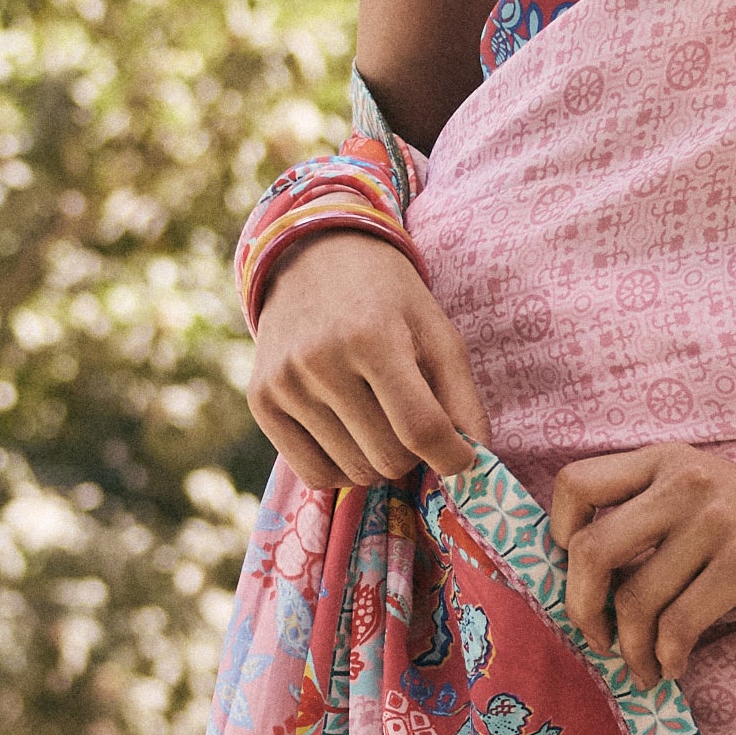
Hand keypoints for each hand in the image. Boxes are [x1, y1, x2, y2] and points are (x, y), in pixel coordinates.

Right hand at [248, 231, 487, 496]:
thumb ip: (462, 398)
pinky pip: (314, 475)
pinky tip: (349, 436)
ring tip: (379, 421)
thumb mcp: (438, 332)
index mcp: (373, 336)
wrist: (314, 258)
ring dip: (378, 461)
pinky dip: (342, 469)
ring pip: (354, 472)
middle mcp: (321, 360)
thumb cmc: (389, 299)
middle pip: (388, 457)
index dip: (452, 457)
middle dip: (413, 454)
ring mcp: (285, 383)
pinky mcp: (261, 401)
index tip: (462, 458)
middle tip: (412, 424)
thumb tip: (473, 463)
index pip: (420, 427)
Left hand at [545, 442, 735, 689]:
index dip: (558, 536)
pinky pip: (679, 623)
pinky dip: (668, 656)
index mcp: (668, 462)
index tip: (578, 577)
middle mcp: (686, 481)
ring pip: (635, 599)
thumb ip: (655, 523)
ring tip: (645, 667)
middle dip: (581, 608)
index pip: (575, 483)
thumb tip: (584, 587)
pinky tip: (676, 666)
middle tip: (598, 641)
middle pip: (589, 549)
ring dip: (631, 649)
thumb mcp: (710, 503)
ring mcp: (717, 520)